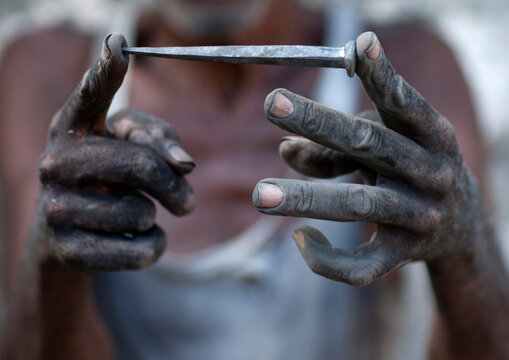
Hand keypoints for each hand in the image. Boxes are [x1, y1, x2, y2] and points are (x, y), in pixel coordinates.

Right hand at [37, 33, 194, 270]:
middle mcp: (56, 162)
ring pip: (143, 214)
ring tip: (134, 216)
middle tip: (185, 202)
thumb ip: (162, 141)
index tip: (119, 45)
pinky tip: (132, 241)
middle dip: (175, 188)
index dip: (106, 72)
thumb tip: (186, 164)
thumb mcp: (131, 149)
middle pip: (144, 167)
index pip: (91, 96)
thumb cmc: (109, 180)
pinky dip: (153, 247)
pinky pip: (142, 251)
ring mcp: (57, 209)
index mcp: (72, 127)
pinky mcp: (69, 252)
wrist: (68, 235)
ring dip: (154, 218)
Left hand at [253, 32, 485, 285]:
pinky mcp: (404, 255)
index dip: (383, 75)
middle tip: (271, 102)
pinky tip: (300, 238)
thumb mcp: (382, 150)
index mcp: (431, 135)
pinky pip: (361, 265)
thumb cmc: (408, 171)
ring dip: (306, 197)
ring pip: (358, 206)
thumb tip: (284, 149)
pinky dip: (325, 257)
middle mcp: (430, 173)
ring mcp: (419, 217)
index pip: (405, 103)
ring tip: (259, 194)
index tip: (359, 45)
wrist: (460, 226)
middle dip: (319, 123)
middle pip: (370, 145)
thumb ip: (332, 147)